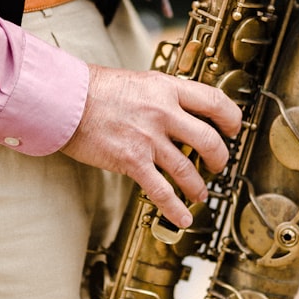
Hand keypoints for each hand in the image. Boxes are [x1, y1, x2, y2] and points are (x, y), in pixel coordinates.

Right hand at [61, 65, 242, 227]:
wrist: (66, 100)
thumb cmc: (96, 89)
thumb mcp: (140, 81)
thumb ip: (163, 96)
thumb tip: (181, 110)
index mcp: (168, 89)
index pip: (215, 101)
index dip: (231, 118)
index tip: (233, 128)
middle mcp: (163, 113)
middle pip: (210, 140)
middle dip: (220, 158)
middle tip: (219, 165)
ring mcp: (149, 139)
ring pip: (189, 170)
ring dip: (198, 187)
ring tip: (199, 194)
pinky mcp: (132, 161)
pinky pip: (162, 191)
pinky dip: (176, 208)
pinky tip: (183, 217)